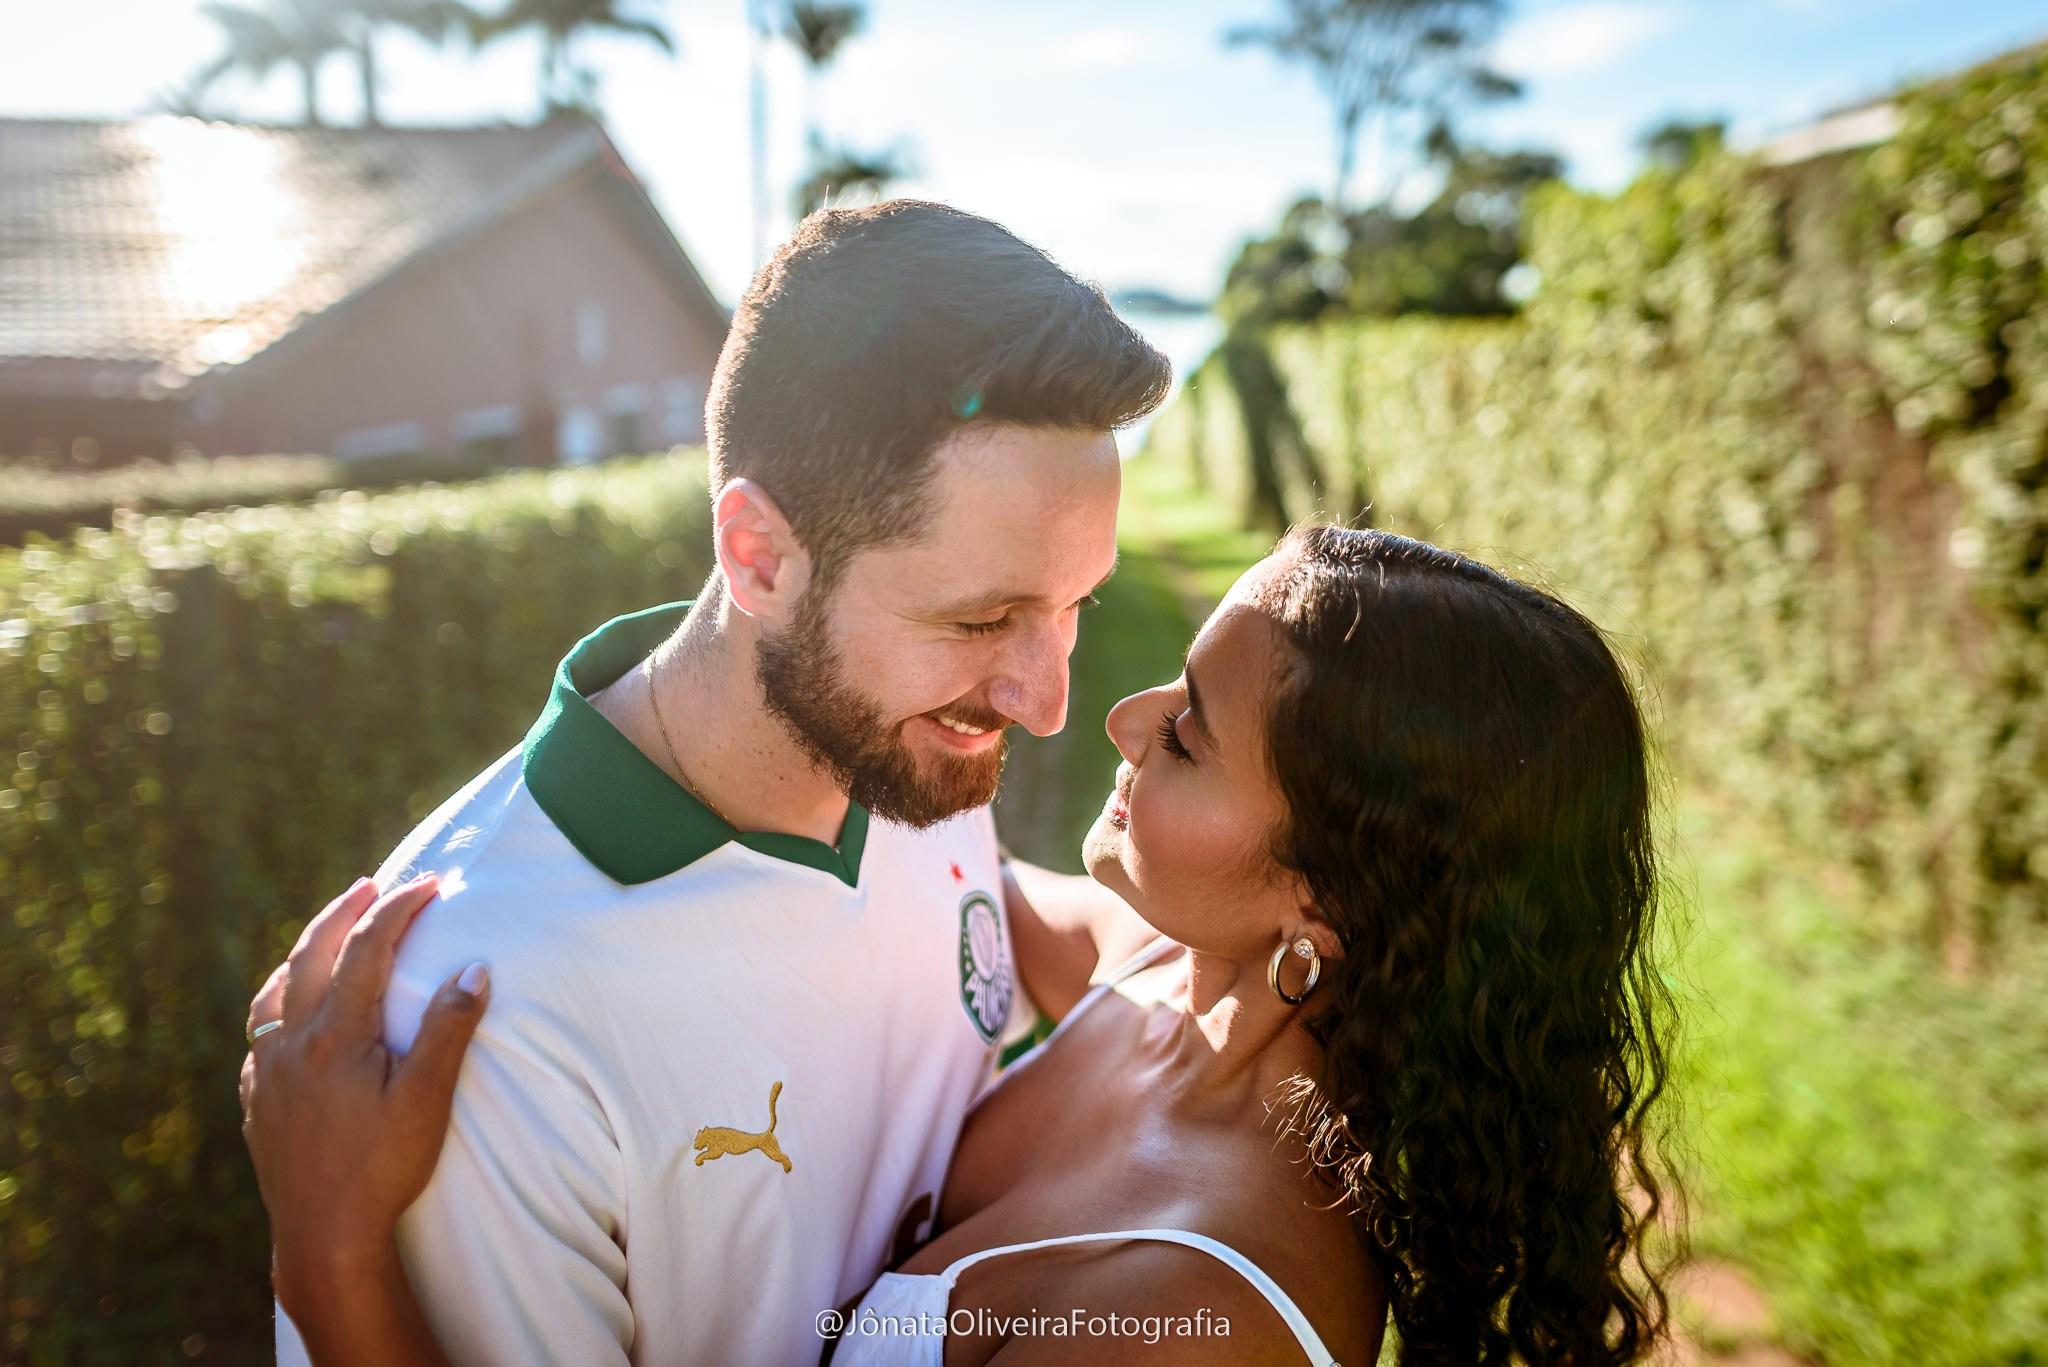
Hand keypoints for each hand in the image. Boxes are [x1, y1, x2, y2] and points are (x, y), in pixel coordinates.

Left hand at [240, 875, 488, 1319]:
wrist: (324, 1236)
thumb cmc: (383, 1168)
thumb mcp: (427, 1098)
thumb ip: (449, 1028)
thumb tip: (474, 968)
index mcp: (335, 1035)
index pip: (367, 949)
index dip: (398, 909)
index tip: (429, 884)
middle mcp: (292, 1044)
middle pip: (310, 955)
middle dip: (343, 914)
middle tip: (369, 887)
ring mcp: (267, 1074)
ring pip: (274, 994)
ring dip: (302, 955)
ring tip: (324, 940)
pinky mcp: (257, 1104)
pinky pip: (259, 1037)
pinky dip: (278, 1007)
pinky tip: (291, 1019)